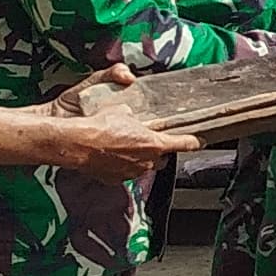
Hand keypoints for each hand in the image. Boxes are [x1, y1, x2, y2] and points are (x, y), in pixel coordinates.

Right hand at [33, 90, 195, 182]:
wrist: (75, 143)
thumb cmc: (97, 123)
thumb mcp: (119, 105)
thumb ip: (129, 103)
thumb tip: (129, 97)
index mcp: (153, 143)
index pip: (182, 144)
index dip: (193, 142)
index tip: (200, 141)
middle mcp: (146, 161)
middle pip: (162, 157)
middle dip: (158, 150)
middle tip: (148, 139)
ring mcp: (131, 172)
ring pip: (143, 165)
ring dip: (139, 157)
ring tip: (126, 145)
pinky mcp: (115, 179)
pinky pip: (125, 171)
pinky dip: (122, 164)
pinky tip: (112, 154)